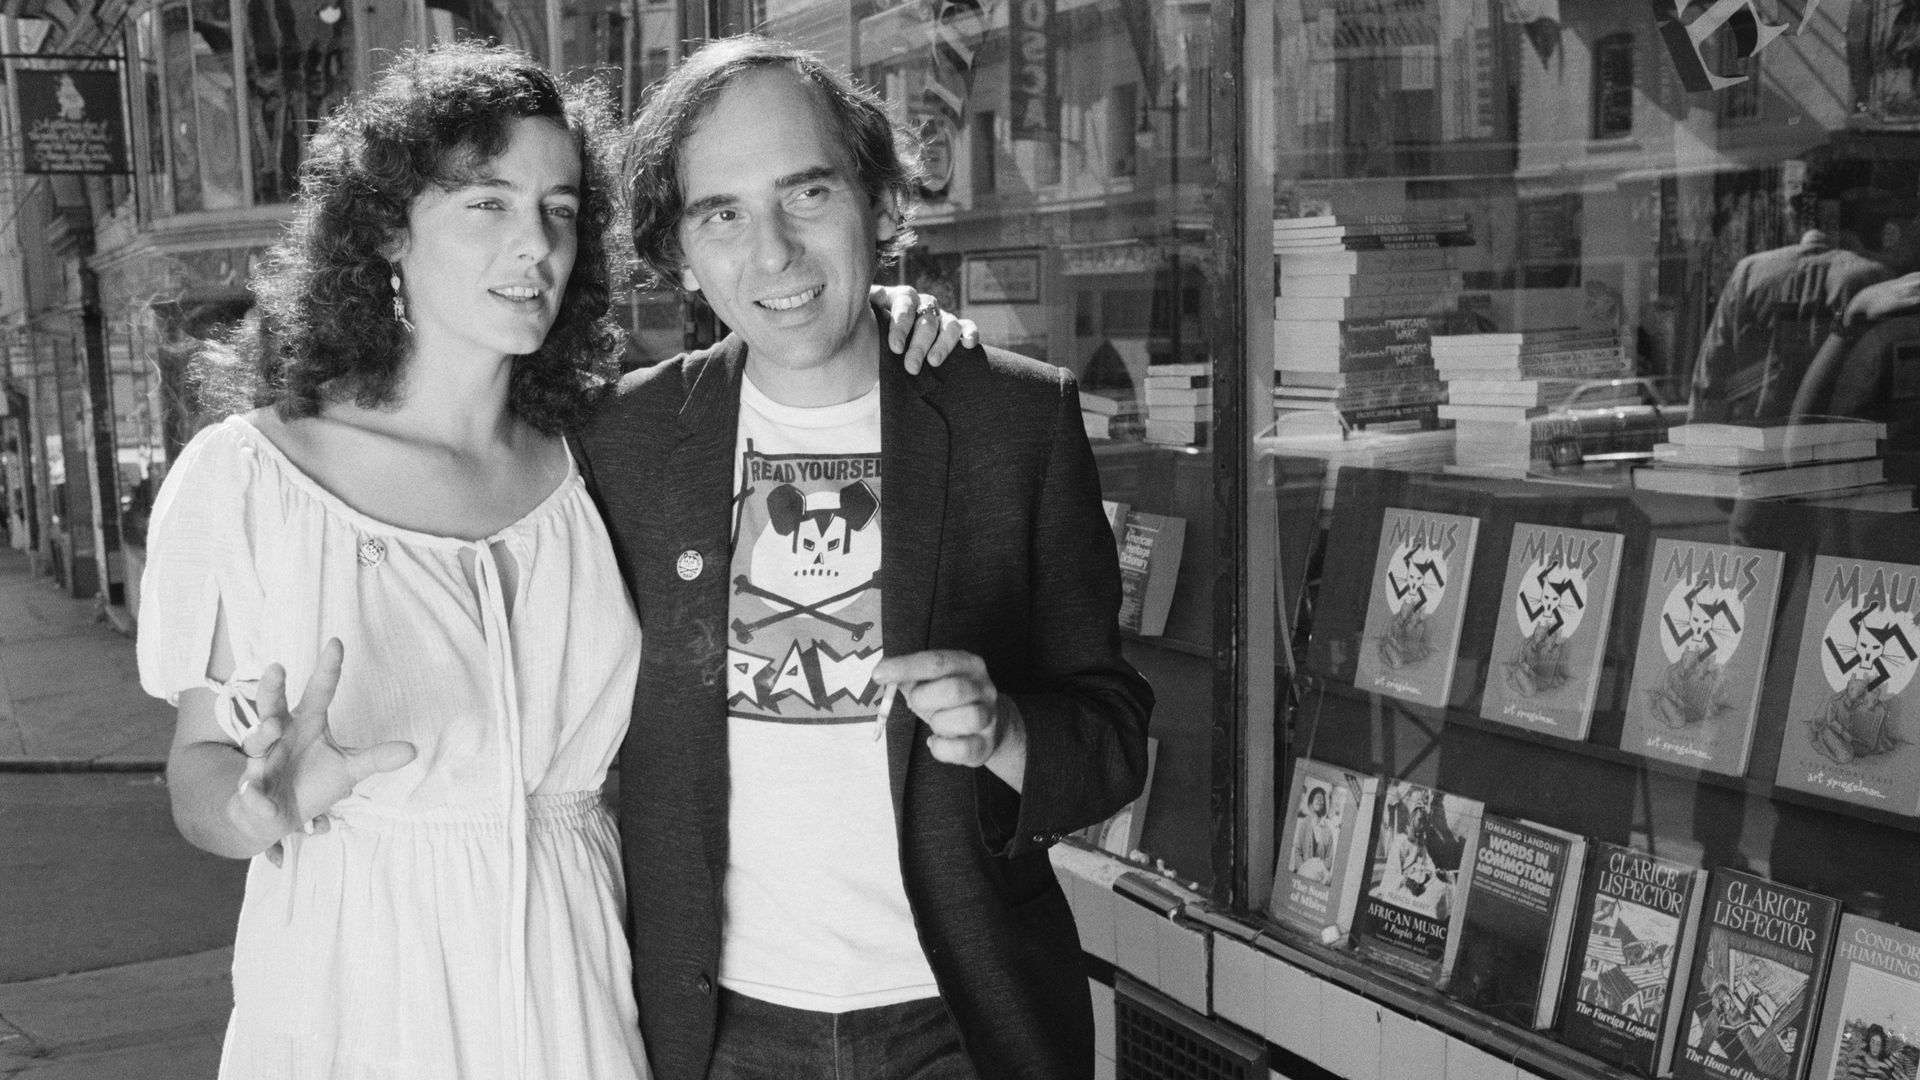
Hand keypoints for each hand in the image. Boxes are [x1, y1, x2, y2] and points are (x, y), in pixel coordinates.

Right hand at [230, 639, 415, 860]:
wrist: (280, 815)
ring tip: (273, 727)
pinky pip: (251, 791)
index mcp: (307, 722)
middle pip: (273, 705)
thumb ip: (376, 758)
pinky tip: (263, 804)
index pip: (319, 690)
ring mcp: (263, 759)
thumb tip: (413, 750)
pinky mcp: (253, 788)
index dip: (327, 668)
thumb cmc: (313, 782)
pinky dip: (255, 798)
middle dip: (272, 688)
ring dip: (261, 732)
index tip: (336, 642)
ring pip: (256, 740)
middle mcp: (282, 734)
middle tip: (277, 667)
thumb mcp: (349, 769)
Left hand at [870, 284, 979, 372]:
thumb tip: (851, 308)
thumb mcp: (861, 320)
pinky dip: (970, 333)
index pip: (905, 304)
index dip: (901, 325)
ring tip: (933, 363)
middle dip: (919, 344)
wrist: (877, 340)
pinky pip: (966, 326)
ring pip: (948, 324)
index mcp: (900, 298)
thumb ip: (859, 313)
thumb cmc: (868, 330)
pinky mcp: (955, 329)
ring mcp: (940, 316)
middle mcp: (922, 304)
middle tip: (911, 367)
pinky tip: (968, 345)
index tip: (895, 348)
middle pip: (926, 319)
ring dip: (943, 344)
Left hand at [873, 650, 1024, 779]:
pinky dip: (941, 747)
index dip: (906, 667)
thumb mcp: (933, 682)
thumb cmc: (952, 701)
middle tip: (914, 703)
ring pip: (966, 718)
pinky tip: (936, 740)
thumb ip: (909, 675)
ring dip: (939, 723)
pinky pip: (962, 749)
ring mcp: (989, 716)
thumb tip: (882, 668)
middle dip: (924, 698)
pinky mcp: (986, 744)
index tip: (878, 674)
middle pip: (954, 690)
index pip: (937, 662)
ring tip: (935, 722)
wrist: (991, 727)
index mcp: (968, 664)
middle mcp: (984, 687)